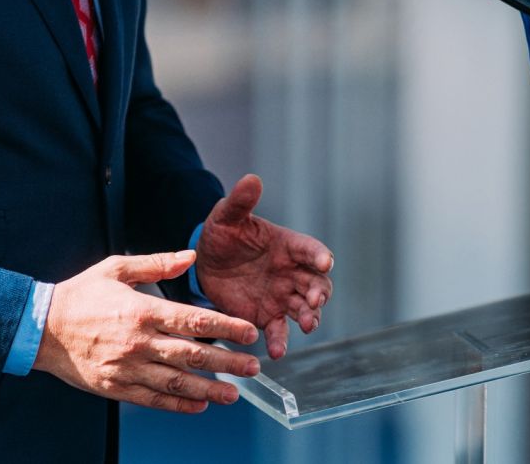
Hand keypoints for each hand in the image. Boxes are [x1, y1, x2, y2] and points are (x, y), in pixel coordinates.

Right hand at [33, 251, 260, 413]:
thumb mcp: (116, 268)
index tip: (248, 333)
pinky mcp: (116, 387)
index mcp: (141, 311)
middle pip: (193, 355)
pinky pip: (154, 399)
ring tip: (235, 394)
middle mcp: (138, 342)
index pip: (194, 321)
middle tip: (253, 366)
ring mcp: (127, 368)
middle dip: (228, 363)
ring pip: (177, 383)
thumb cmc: (80, 295)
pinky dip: (179, 404)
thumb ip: (157, 263)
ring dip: (210, 389)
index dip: (227, 327)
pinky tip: (199, 405)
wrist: (41, 328)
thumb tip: (191, 255)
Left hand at [196, 174, 333, 359]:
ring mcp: (282, 296)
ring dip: (309, 317)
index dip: (318, 255)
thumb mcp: (227, 217)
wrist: (205, 264)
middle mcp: (291, 272)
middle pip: (316, 283)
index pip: (309, 249)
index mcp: (287, 246)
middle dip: (319, 292)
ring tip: (307, 325)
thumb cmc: (222, 235)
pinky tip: (276, 351)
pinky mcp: (267, 316)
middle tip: (315, 301)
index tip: (324, 261)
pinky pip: (279, 330)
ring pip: (304, 309)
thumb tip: (251, 178)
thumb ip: (240, 201)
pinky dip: (281, 340)